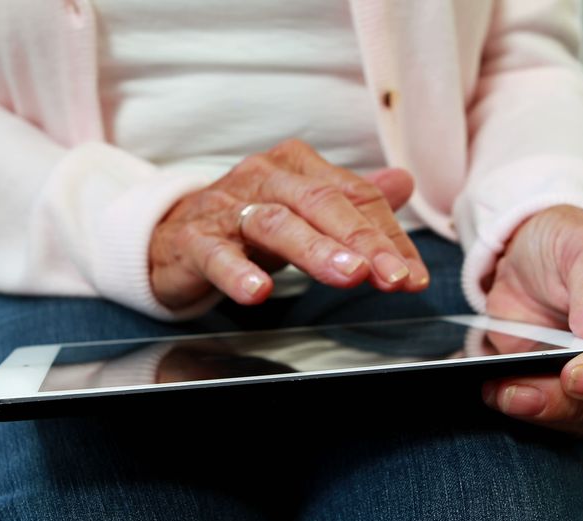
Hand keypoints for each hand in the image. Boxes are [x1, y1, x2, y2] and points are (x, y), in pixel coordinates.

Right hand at [150, 139, 429, 308]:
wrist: (168, 235)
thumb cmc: (243, 220)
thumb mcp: (302, 207)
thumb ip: (352, 199)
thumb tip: (404, 182)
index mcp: (296, 166)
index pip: (354, 197)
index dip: (388, 237)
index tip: (413, 275)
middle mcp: (264, 177)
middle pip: (321, 204)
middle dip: (363, 242)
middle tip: (393, 275)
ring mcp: (227, 207)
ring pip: (277, 224)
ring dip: (316, 250)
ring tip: (349, 277)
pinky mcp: (194, 240)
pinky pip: (217, 254)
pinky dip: (238, 272)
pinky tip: (258, 292)